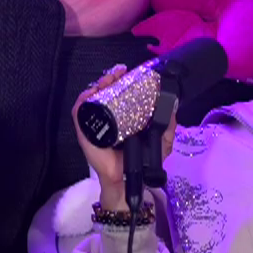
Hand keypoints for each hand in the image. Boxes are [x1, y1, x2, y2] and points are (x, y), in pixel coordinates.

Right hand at [71, 65, 174, 210]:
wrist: (128, 180)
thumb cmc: (141, 162)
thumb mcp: (161, 140)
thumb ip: (168, 125)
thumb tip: (173, 106)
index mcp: (122, 117)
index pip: (118, 94)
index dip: (120, 81)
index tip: (127, 72)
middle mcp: (107, 118)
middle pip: (103, 92)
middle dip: (109, 79)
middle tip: (117, 73)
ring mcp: (94, 125)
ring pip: (90, 99)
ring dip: (97, 86)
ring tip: (107, 81)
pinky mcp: (85, 133)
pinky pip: (79, 113)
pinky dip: (83, 101)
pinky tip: (92, 94)